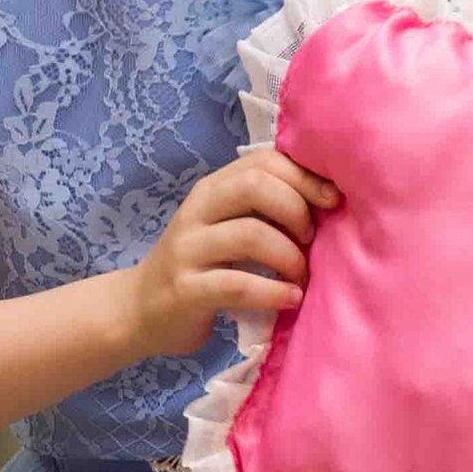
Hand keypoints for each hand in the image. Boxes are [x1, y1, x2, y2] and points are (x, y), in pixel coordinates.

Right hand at [124, 147, 338, 360]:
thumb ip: (261, 210)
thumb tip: (326, 200)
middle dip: (297, 210)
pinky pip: (238, 285)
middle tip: (310, 240)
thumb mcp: (223, 227)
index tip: (332, 201)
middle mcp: (196, 212)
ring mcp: (187, 250)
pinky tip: (290, 299)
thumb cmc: (199, 268)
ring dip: (290, 256)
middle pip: (255, 186)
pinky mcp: (186, 291)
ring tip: (300, 276)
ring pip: (250, 234)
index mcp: (211, 190)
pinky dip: (274, 292)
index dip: (305, 177)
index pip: (262, 161)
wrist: (140, 310)